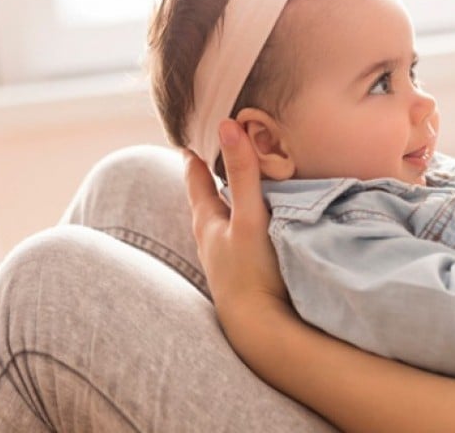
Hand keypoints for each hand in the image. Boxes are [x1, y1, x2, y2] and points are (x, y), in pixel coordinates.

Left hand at [184, 118, 290, 334]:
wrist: (261, 329)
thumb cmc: (253, 272)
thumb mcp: (250, 216)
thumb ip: (242, 172)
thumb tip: (228, 125)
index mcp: (208, 223)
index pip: (196, 182)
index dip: (195, 160)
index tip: (193, 140)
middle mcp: (211, 242)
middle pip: (208, 203)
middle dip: (212, 180)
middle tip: (218, 159)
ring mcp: (226, 262)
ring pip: (224, 224)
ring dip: (230, 205)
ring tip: (239, 191)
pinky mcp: (243, 277)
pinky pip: (241, 241)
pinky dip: (246, 226)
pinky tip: (257, 231)